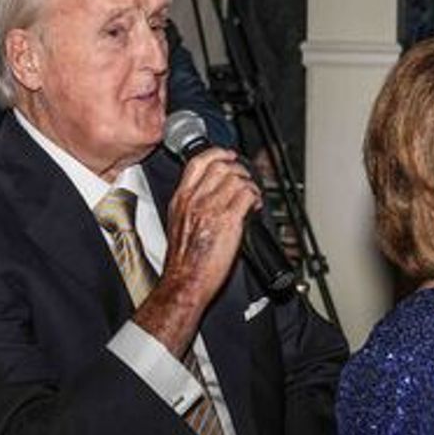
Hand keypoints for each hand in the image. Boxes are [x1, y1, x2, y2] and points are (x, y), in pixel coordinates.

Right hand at [160, 148, 260, 305]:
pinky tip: (255, 207)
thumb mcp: (178, 222)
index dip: (218, 153)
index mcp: (181, 198)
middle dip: (239, 169)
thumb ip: (191, 203)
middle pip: (221, 166)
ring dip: (250, 185)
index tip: (229, 155)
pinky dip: (256, 198)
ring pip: (237, 179)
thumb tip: (209, 192)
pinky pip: (248, 196)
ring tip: (252, 195)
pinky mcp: (228, 220)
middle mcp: (195, 200)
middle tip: (245, 179)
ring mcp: (212, 209)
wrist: (185, 281)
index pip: (199, 162)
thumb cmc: (183, 260)